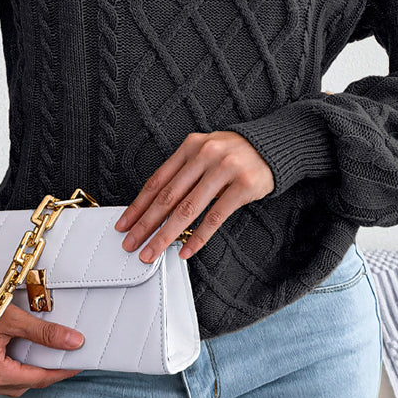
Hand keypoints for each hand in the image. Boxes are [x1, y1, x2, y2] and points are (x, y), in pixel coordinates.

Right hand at [0, 287, 85, 396]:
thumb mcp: (13, 319)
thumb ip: (45, 333)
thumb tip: (73, 341)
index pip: (38, 378)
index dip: (60, 371)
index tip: (75, 365)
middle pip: (21, 385)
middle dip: (41, 374)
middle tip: (59, 360)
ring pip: (4, 383)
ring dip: (21, 372)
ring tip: (37, 356)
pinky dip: (4, 368)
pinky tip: (10, 354)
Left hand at [113, 130, 273, 263]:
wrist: (273, 145)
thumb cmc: (234, 153)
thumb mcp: (205, 152)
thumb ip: (184, 173)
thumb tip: (156, 207)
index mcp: (190, 147)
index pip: (157, 181)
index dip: (138, 205)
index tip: (124, 224)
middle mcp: (205, 155)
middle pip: (168, 197)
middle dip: (146, 224)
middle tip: (131, 243)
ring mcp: (225, 170)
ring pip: (188, 209)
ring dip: (166, 235)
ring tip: (152, 251)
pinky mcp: (243, 186)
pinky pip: (215, 216)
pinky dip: (198, 236)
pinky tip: (186, 250)